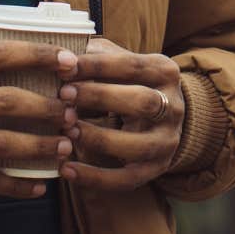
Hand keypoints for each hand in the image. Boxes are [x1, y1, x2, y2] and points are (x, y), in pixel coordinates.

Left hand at [59, 36, 186, 190]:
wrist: (162, 117)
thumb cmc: (126, 83)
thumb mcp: (120, 64)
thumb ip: (96, 56)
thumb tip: (60, 54)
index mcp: (165, 72)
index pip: (132, 65)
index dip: (97, 66)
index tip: (64, 68)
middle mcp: (173, 106)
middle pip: (143, 102)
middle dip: (101, 98)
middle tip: (63, 95)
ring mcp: (168, 140)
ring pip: (139, 145)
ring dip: (99, 138)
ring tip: (66, 132)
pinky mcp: (156, 168)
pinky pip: (127, 179)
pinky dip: (96, 178)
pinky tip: (66, 170)